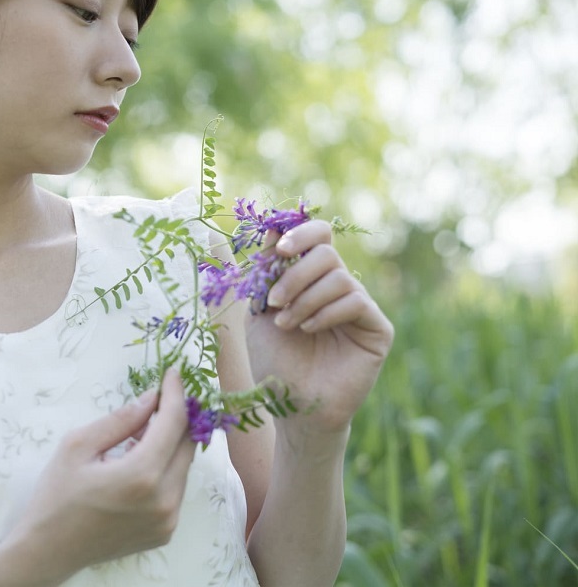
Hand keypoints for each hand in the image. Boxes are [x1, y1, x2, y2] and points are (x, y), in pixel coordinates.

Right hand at [3, 369, 195, 581]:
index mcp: (141, 475)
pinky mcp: (165, 531)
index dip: (175, 394)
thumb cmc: (56, 496)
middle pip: (187, 445)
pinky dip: (165, 468)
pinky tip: (140, 460)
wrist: (48, 551)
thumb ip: (119, 420)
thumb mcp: (77, 446)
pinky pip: (176, 488)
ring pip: (183, 466)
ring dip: (170, 443)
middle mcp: (164, 499)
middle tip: (159, 398)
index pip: (173, 424)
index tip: (173, 374)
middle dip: (177, 417)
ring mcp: (168, 519)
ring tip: (142, 432)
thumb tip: (151, 398)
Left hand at [244, 220, 393, 438]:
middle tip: (275, 301)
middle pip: (326, 252)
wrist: (292, 407)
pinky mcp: (377, 328)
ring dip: (304, 298)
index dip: (300, 233)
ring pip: (338, 276)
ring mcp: (360, 307)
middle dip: (294, 273)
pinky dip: (326, 312)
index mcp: (312, 278)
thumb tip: (273, 228)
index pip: (318, 237)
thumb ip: (263, 273)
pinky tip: (310, 330)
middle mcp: (339, 287)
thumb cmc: (274, 361)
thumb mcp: (258, 312)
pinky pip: (356, 301)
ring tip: (287, 324)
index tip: (278, 248)